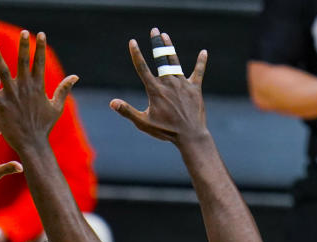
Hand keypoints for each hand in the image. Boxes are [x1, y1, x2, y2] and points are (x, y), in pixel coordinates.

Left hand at [0, 31, 78, 154]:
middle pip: (23, 62)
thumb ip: (63, 89)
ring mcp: (12, 96)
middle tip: (24, 32)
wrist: (32, 143)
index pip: (39, 63)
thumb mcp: (56, 107)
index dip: (40, 48)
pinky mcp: (1, 105)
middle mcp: (25, 89)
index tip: (41, 34)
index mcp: (38, 87)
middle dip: (24, 46)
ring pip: (3, 73)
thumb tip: (75, 76)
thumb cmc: (44, 126)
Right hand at [109, 29, 208, 143]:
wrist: (190, 135)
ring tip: (165, 36)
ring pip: (175, 61)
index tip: (132, 42)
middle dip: (157, 43)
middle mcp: (169, 83)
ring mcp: (183, 84)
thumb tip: (112, 103)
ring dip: (170, 48)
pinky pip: (198, 72)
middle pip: (161, 58)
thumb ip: (127, 111)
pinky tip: (203, 52)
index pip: (142, 68)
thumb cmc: (165, 131)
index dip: (137, 54)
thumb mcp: (143, 123)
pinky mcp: (195, 88)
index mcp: (155, 90)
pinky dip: (201, 62)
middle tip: (154, 30)